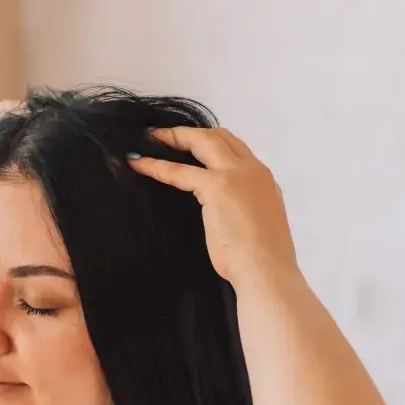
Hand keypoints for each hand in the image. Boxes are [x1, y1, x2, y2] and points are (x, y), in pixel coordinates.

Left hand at [127, 127, 297, 285]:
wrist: (266, 271)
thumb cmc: (259, 260)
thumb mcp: (254, 223)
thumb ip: (240, 207)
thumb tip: (221, 210)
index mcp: (263, 179)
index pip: (236, 147)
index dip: (211, 141)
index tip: (190, 143)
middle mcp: (253, 170)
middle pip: (219, 136)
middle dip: (190, 132)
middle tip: (163, 135)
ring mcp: (237, 175)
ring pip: (202, 142)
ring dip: (173, 138)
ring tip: (149, 139)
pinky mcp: (217, 187)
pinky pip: (179, 171)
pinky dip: (156, 165)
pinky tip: (138, 164)